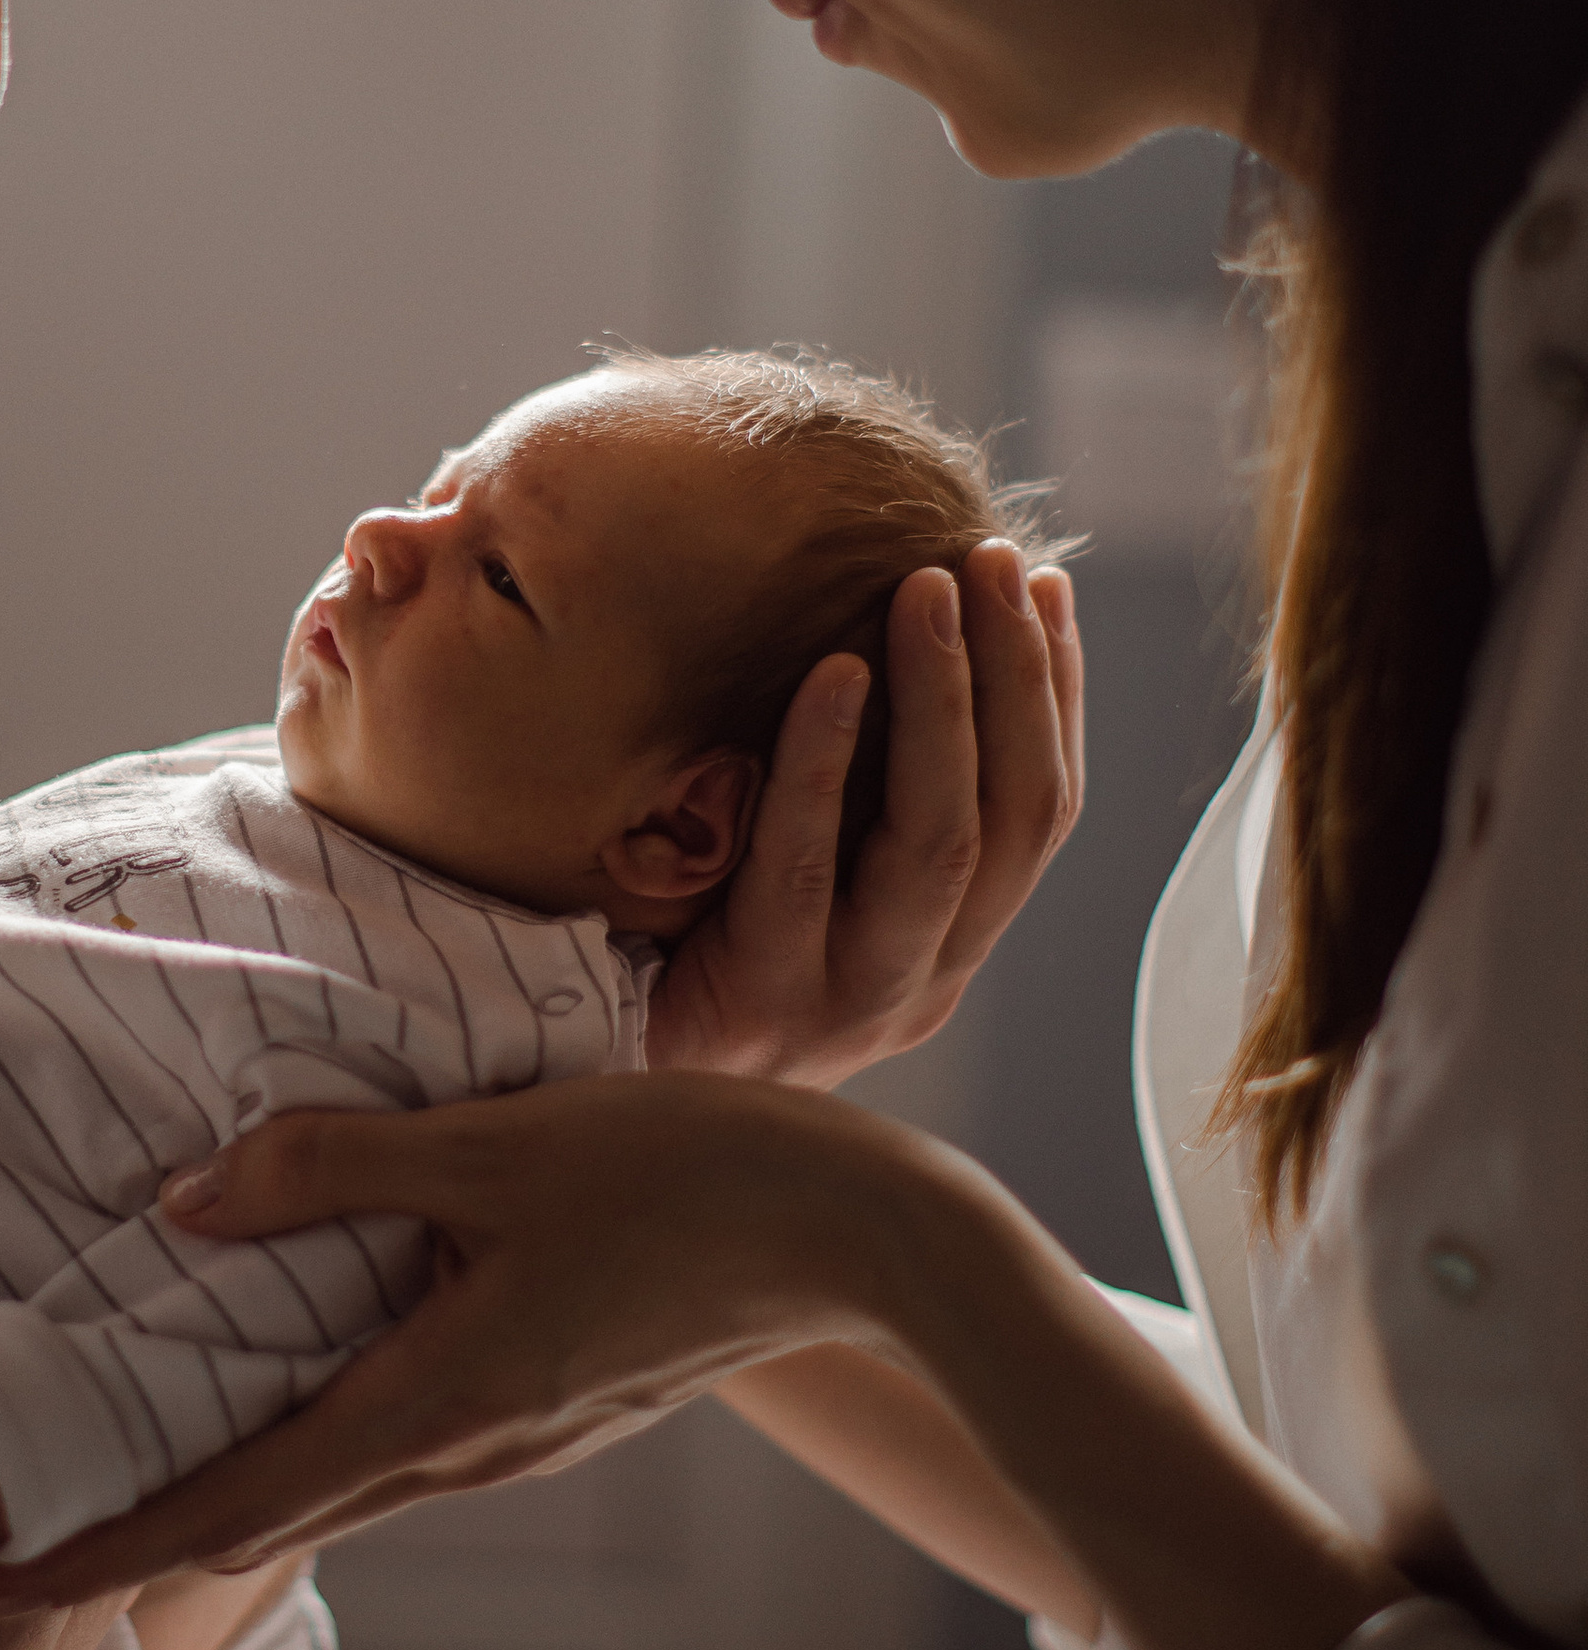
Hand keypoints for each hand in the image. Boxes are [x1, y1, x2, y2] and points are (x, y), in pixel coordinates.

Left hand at [0, 1069, 921, 1604]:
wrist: (858, 1236)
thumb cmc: (682, 1175)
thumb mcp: (491, 1145)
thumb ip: (331, 1168)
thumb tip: (183, 1204)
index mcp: (432, 1405)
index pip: (229, 1507)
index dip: (100, 1547)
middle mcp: (458, 1453)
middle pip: (262, 1518)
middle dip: (130, 1540)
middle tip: (5, 1548)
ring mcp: (507, 1442)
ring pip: (328, 1486)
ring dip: (216, 1498)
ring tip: (114, 1475)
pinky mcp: (544, 1410)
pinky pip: (391, 1446)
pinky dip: (302, 1447)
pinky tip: (279, 1398)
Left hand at [647, 545, 1081, 1089]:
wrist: (594, 1088)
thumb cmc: (687, 961)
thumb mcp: (798, 887)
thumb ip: (848, 803)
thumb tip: (873, 642)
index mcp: (947, 945)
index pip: (1039, 814)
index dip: (1056, 698)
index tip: (1050, 590)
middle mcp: (924, 978)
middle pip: (1014, 820)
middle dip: (1018, 679)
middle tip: (998, 561)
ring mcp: (853, 997)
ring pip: (939, 842)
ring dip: (945, 703)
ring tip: (928, 591)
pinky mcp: (765, 995)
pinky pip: (807, 865)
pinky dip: (824, 761)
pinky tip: (832, 671)